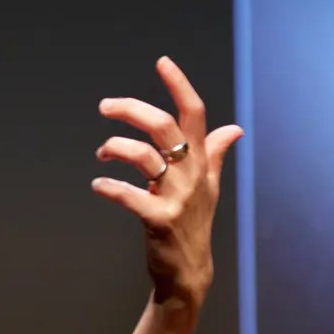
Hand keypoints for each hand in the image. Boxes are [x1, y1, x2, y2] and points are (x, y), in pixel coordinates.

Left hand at [91, 57, 242, 306]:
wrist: (189, 272)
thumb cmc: (194, 224)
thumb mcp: (208, 187)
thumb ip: (215, 154)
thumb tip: (234, 129)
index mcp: (201, 162)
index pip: (194, 115)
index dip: (179, 86)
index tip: (162, 61)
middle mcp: (192, 175)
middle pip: (163, 126)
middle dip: (131, 109)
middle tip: (105, 106)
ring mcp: (177, 198)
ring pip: (144, 156)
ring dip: (115, 147)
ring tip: (102, 153)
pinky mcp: (159, 220)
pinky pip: (129, 195)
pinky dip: (108, 186)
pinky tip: (98, 184)